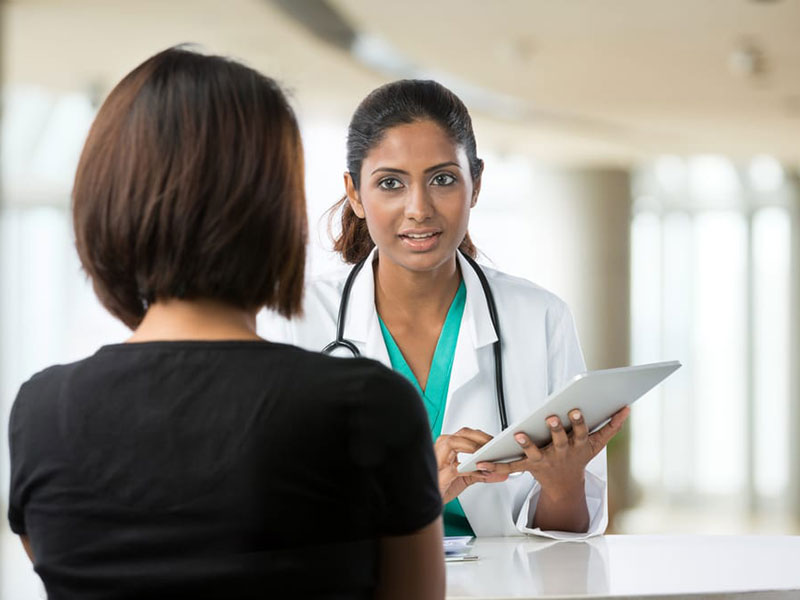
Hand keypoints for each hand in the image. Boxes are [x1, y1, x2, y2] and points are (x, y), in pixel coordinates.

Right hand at [434, 428, 508, 503]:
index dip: (480, 435)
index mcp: (446, 449)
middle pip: (459, 434)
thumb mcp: (464, 479)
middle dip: (479, 437)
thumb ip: (481, 473)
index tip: (494, 441)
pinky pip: (455, 468)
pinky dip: (470, 470)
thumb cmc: (442, 488)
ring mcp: (437, 462)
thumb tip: (500, 473)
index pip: (464, 434)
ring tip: (485, 455)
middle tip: (493, 445)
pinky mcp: (438, 476)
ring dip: (472, 447)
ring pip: (452, 443)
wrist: (428, 503)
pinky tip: (480, 473)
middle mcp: (439, 451)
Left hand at [478, 406, 630, 497]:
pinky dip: (497, 465)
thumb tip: (626, 408)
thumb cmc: (579, 456)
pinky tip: (483, 462)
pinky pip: (512, 465)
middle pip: (558, 440)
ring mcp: (544, 460)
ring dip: (527, 443)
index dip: (578, 422)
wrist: (565, 485)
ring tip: (518, 434)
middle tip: (550, 417)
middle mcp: (561, 453)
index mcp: (577, 445)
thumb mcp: (597, 444)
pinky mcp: (529, 466)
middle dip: (556, 429)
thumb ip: (611, 426)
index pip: (579, 432)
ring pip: (535, 452)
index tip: (575, 410)